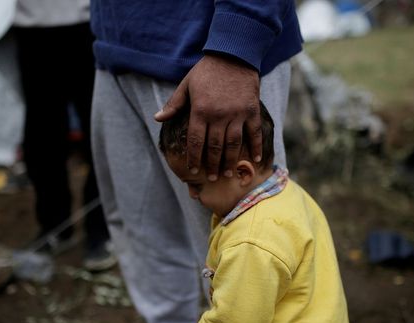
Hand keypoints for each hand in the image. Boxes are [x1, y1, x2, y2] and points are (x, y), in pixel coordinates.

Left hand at [155, 54, 260, 180]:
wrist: (233, 54)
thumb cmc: (207, 71)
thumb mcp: (186, 85)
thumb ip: (174, 104)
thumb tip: (157, 118)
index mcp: (200, 111)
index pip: (195, 141)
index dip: (194, 158)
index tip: (193, 171)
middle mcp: (219, 116)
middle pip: (214, 147)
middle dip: (211, 165)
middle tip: (211, 178)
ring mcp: (237, 114)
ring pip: (233, 144)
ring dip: (229, 161)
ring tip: (227, 174)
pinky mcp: (251, 111)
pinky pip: (255, 133)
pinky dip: (256, 147)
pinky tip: (254, 159)